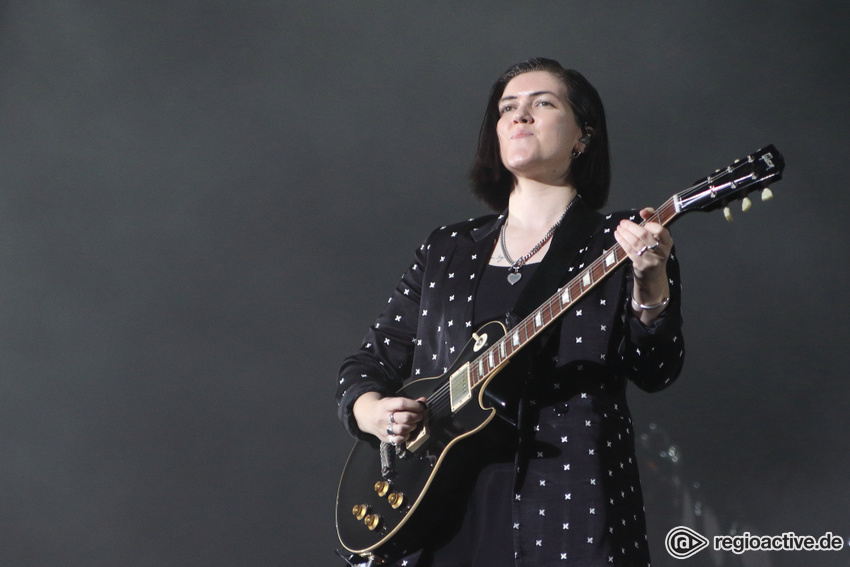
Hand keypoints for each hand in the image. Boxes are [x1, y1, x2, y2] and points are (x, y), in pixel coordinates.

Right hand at [352, 391, 427, 444]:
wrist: (368, 416)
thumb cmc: (384, 408)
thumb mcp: (393, 401)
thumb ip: (408, 402)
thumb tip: (424, 401)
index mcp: (386, 405)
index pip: (402, 404)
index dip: (414, 405)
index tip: (420, 407)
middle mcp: (383, 417)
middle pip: (404, 417)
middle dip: (416, 416)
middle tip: (419, 416)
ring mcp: (384, 429)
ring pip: (402, 429)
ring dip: (412, 426)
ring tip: (413, 423)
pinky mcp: (385, 438)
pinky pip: (398, 439)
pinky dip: (406, 436)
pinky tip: (407, 431)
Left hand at [614, 208, 672, 322]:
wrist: (653, 277)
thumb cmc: (655, 252)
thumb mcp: (658, 238)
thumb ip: (652, 220)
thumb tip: (644, 211)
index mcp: (668, 242)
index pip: (661, 231)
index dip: (651, 224)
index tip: (643, 221)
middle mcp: (661, 251)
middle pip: (645, 236)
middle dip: (632, 227)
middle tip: (623, 222)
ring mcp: (651, 259)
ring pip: (635, 243)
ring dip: (625, 233)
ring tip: (619, 227)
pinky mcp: (640, 265)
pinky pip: (629, 251)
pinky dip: (622, 241)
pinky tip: (617, 235)